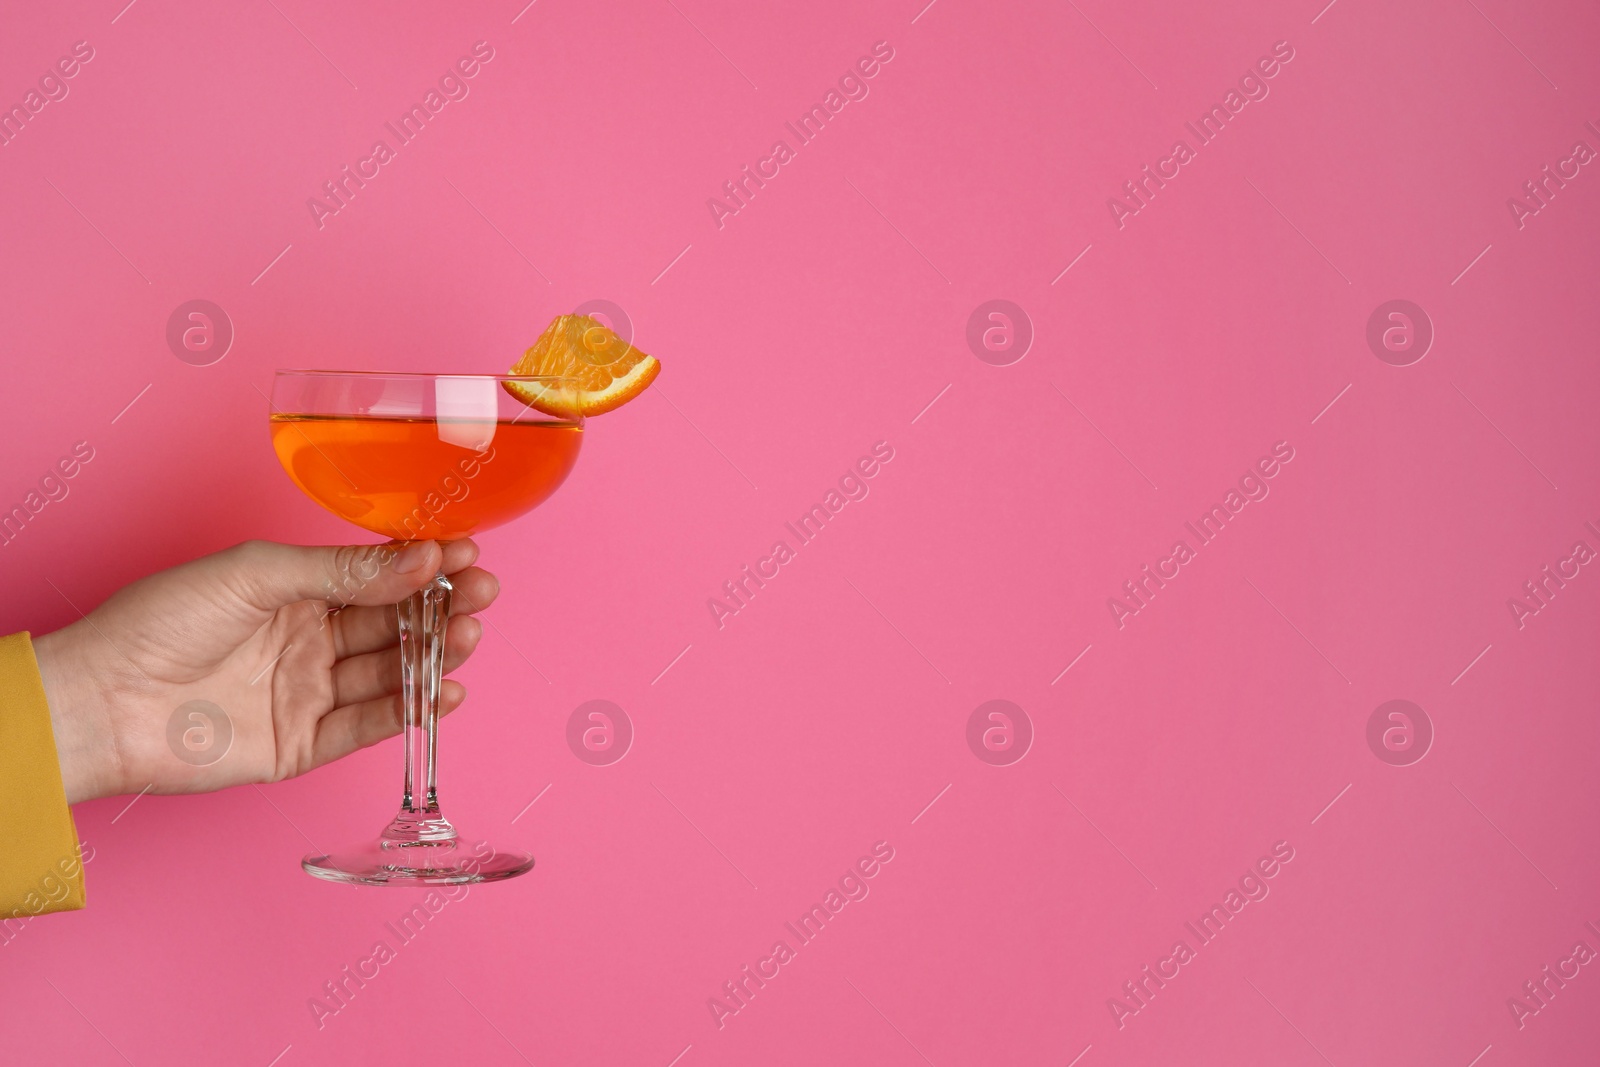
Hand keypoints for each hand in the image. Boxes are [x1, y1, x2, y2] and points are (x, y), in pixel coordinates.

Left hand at [31, 539, 497, 803]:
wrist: (104, 700)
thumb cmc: (160, 622)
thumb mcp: (259, 575)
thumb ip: (343, 572)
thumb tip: (419, 558)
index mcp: (295, 592)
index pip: (378, 576)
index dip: (425, 566)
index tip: (467, 554)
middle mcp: (307, 641)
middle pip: (393, 624)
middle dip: (443, 608)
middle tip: (483, 594)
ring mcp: (307, 693)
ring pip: (389, 672)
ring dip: (434, 654)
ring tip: (468, 636)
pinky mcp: (302, 744)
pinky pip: (368, 726)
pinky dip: (409, 710)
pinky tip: (444, 690)